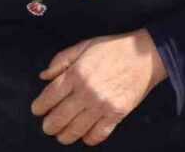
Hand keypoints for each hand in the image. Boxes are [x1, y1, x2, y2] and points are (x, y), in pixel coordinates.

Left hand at [31, 29, 168, 145]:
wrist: (146, 55)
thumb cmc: (114, 49)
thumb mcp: (85, 46)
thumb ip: (61, 60)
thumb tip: (44, 76)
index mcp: (76, 73)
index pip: (48, 98)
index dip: (39, 107)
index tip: (38, 110)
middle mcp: (86, 91)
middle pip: (58, 118)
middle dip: (49, 126)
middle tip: (49, 126)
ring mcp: (101, 105)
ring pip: (74, 131)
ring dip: (64, 136)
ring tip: (63, 134)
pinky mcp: (116, 114)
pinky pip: (97, 135)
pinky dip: (88, 138)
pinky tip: (86, 134)